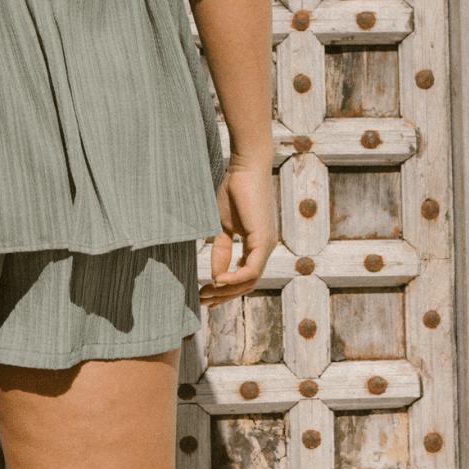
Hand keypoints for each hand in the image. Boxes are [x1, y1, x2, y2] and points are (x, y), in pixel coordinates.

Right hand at [201, 164, 277, 306]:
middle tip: (201, 301)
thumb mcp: (222, 227)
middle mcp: (264, 249)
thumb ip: (220, 250)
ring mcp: (266, 245)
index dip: (225, 291)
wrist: (244, 168)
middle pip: (247, 285)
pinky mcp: (263, 240)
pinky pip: (251, 269)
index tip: (205, 295)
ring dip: (227, 290)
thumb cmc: (233, 191)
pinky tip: (217, 280)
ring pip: (249, 281)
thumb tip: (215, 275)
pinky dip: (234, 278)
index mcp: (256, 246)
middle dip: (223, 296)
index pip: (244, 278)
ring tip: (206, 293)